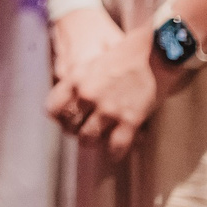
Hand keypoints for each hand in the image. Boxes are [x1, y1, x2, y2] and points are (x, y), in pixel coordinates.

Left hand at [46, 15, 177, 158]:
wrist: (152, 54)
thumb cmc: (123, 57)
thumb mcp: (92, 64)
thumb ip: (79, 83)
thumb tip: (71, 103)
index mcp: (76, 79)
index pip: (53, 108)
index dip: (59, 118)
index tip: (66, 120)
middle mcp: (88, 96)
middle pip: (71, 126)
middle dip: (77, 131)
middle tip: (84, 132)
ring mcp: (108, 109)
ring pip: (89, 139)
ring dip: (93, 143)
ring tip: (98, 142)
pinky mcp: (130, 120)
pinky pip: (116, 146)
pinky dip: (114, 153)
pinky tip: (114, 153)